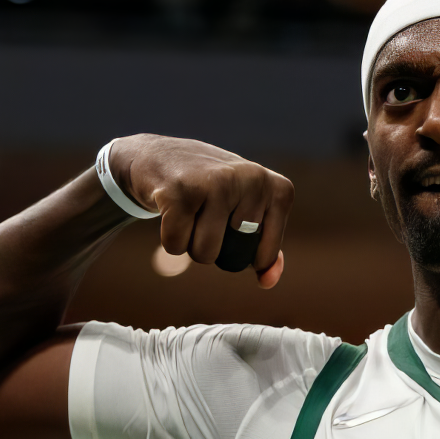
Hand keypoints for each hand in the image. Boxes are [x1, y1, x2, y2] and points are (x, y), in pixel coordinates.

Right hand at [110, 135, 293, 288]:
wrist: (161, 156)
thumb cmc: (212, 191)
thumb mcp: (248, 212)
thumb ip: (264, 249)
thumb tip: (267, 282)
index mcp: (277, 189)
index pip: (265, 254)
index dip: (243, 254)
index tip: (232, 223)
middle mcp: (253, 180)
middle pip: (233, 255)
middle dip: (214, 247)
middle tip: (207, 212)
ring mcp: (217, 183)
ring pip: (205, 253)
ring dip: (190, 244)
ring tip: (190, 211)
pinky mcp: (180, 191)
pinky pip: (176, 245)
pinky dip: (170, 238)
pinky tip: (171, 208)